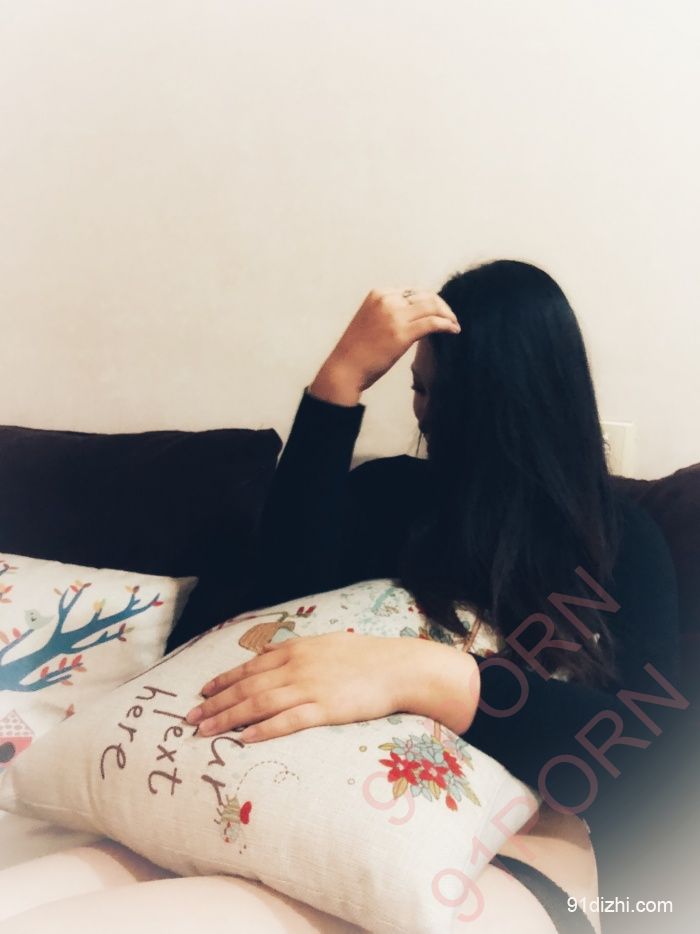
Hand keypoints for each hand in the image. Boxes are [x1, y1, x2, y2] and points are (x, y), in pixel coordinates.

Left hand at [185, 631, 420, 742]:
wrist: (397, 667)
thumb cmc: (363, 656)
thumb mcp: (324, 642)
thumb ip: (293, 648)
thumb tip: (266, 651)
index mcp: (295, 650)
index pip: (249, 667)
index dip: (222, 681)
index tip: (202, 692)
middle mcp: (296, 667)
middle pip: (246, 688)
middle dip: (215, 703)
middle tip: (190, 718)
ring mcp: (309, 688)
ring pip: (258, 705)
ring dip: (228, 718)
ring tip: (205, 731)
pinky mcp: (324, 709)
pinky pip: (287, 721)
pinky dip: (262, 730)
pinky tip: (243, 740)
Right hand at [312, 288, 460, 400]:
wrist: (344, 369)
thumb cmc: (357, 351)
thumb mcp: (371, 321)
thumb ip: (390, 313)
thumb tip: (415, 317)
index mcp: (379, 294)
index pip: (413, 291)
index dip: (430, 300)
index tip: (438, 312)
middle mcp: (387, 299)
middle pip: (426, 295)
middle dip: (442, 306)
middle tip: (451, 319)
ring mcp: (395, 315)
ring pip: (433, 306)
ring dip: (448, 315)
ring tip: (454, 325)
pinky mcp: (402, 333)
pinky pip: (433, 322)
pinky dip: (447, 325)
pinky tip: (453, 331)